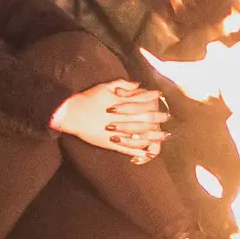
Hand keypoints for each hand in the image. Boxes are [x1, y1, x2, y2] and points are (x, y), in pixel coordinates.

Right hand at [51, 80, 168, 161]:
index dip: (151, 98)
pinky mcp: (111, 143)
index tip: (161, 96)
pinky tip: (147, 154)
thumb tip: (138, 84)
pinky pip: (127, 148)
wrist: (72, 114)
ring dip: (153, 135)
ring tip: (164, 136)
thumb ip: (122, 85)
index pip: (140, 100)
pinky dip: (138, 151)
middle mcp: (121, 118)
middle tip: (168, 117)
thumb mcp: (104, 87)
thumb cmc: (87, 98)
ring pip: (139, 134)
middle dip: (157, 117)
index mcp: (119, 104)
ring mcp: (117, 132)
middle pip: (143, 117)